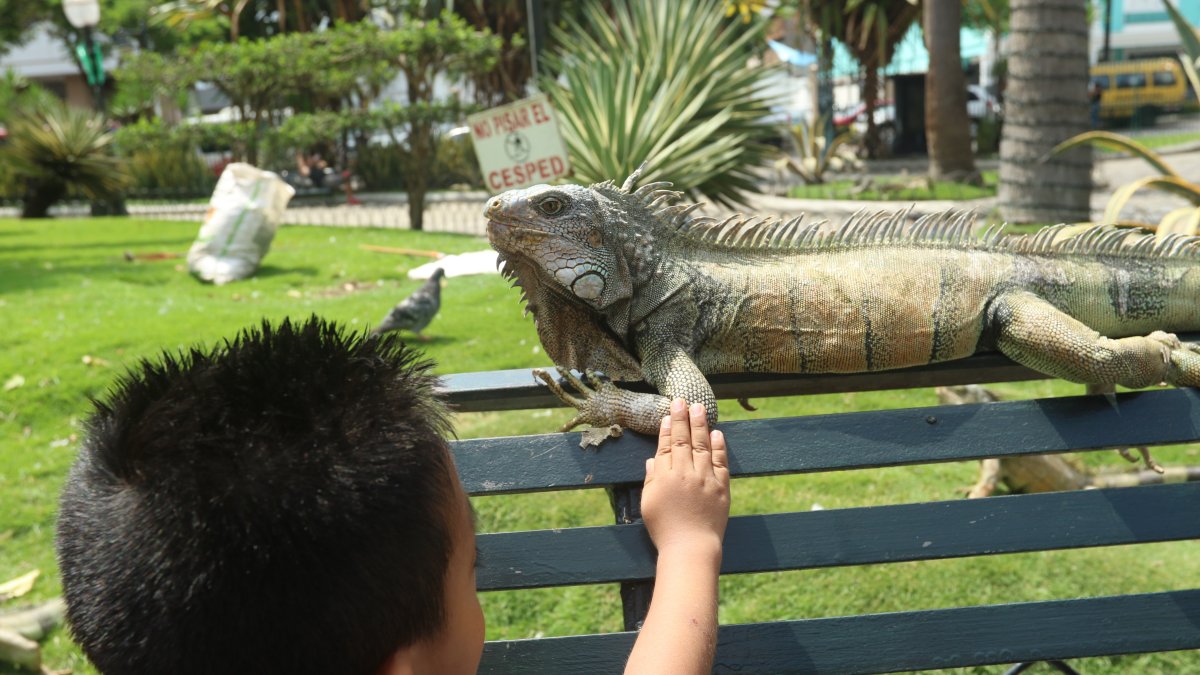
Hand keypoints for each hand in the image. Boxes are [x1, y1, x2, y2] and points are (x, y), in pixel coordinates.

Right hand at [641, 399, 729, 557]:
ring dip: (701, 425)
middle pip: (684, 440)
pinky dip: (719, 446)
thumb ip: (651, 479)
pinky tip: (717, 433)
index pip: (666, 446)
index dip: (667, 429)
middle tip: (683, 400)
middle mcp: (686, 473)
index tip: (669, 415)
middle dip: (683, 418)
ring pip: (703, 445)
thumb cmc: (664, 529)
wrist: (690, 548)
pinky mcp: (721, 488)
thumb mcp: (649, 503)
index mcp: (665, 476)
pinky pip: (721, 462)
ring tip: (700, 408)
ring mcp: (705, 479)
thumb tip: (653, 460)